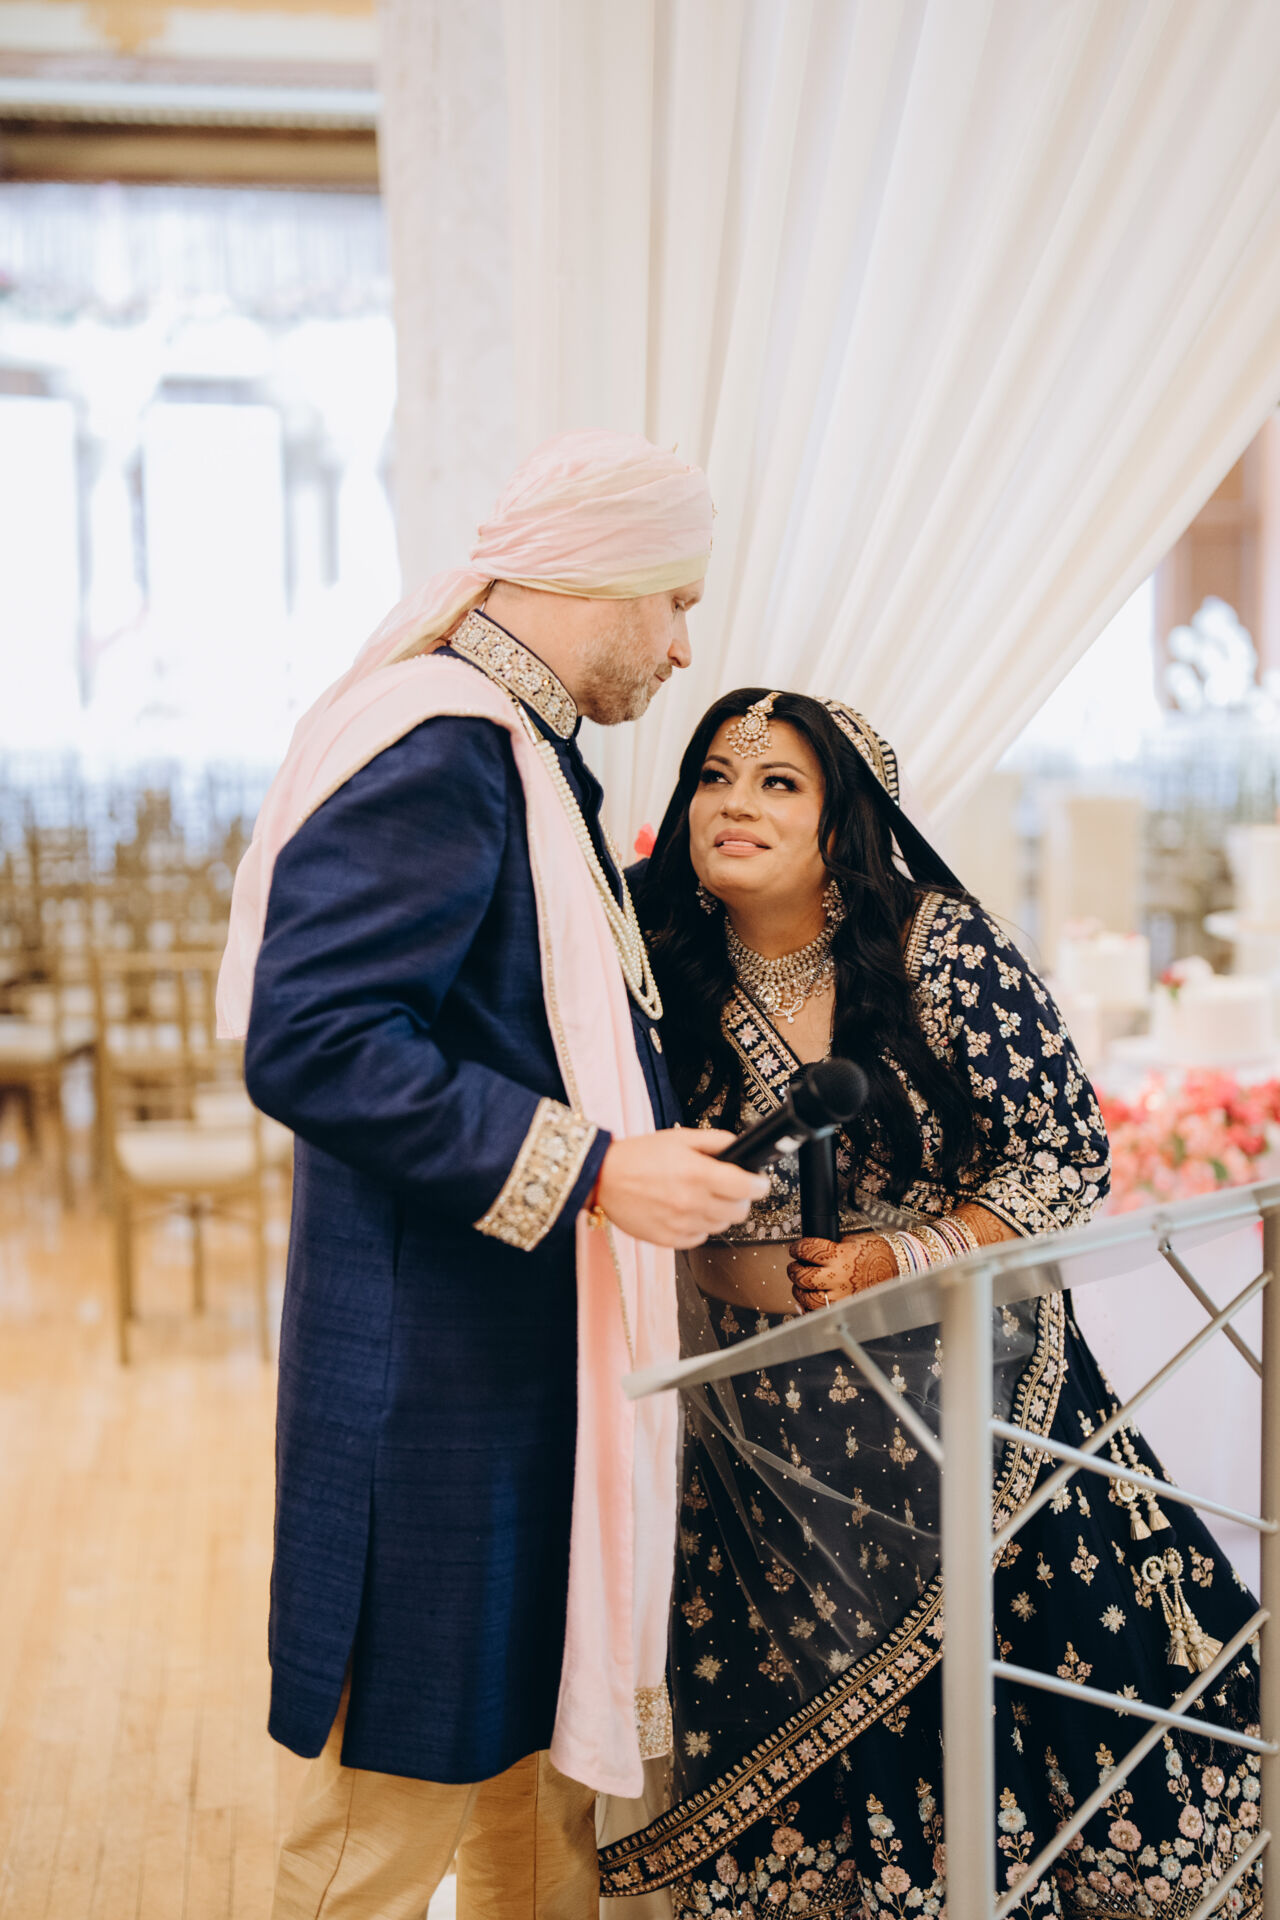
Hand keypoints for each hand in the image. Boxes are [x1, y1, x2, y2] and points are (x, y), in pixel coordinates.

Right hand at [595, 1131, 768, 1249]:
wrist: (602, 1177)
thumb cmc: (638, 1156)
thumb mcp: (680, 1138)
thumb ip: (715, 1141)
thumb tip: (740, 1147)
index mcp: (697, 1174)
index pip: (746, 1188)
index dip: (759, 1185)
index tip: (760, 1182)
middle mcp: (691, 1202)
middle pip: (739, 1211)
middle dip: (740, 1198)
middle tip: (729, 1188)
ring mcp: (680, 1224)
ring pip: (721, 1226)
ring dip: (719, 1213)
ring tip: (702, 1198)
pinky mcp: (669, 1240)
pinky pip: (699, 1238)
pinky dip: (699, 1226)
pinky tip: (686, 1210)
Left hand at [786, 1232, 897, 1312]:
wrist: (899, 1266)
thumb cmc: (877, 1252)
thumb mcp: (851, 1241)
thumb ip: (830, 1249)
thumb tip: (811, 1254)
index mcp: (839, 1255)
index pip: (807, 1250)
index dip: (797, 1248)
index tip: (796, 1249)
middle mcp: (838, 1276)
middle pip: (802, 1276)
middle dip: (794, 1270)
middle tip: (795, 1266)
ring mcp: (841, 1294)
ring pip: (807, 1298)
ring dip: (799, 1291)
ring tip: (801, 1285)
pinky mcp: (845, 1307)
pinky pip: (819, 1313)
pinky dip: (809, 1309)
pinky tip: (807, 1302)